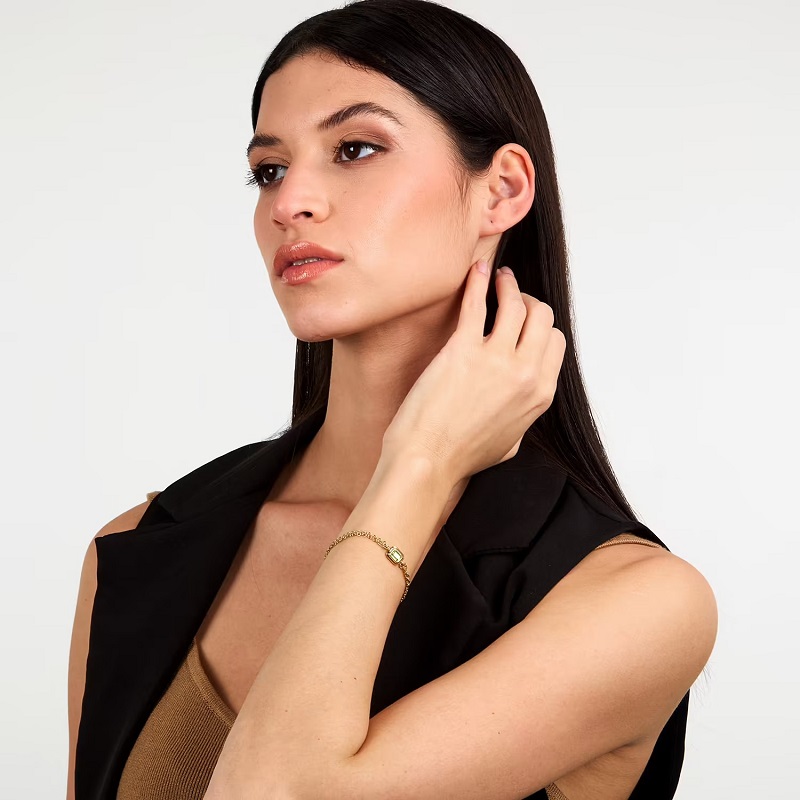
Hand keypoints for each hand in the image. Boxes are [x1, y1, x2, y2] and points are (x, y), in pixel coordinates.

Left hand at [382, 259, 565, 487]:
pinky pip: (477, 303)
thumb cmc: (461, 456)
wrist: (427, 461)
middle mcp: (525, 374)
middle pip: (543, 317)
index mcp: (540, 395)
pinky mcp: (462, 351)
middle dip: (529, 301)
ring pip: (517, 304)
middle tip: (511, 295)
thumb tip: (522, 401)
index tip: (525, 320)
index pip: (555, 342)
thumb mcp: (511, 442)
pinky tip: (477, 270)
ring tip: (497, 276)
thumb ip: (524, 417)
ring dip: (509, 283)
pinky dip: (479, 281)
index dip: (541, 326)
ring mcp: (496, 360)